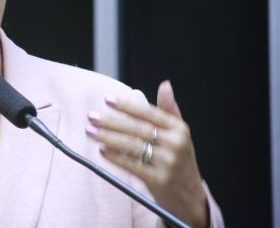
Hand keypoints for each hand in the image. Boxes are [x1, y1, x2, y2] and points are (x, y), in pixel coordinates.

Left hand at [85, 80, 209, 227]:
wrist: (189, 195)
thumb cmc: (179, 158)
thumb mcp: (180, 133)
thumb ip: (169, 109)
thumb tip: (165, 84)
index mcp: (178, 129)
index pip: (149, 113)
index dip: (127, 105)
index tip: (107, 100)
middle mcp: (175, 144)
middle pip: (137, 129)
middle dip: (111, 122)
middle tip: (92, 116)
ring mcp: (167, 163)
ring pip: (131, 146)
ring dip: (107, 137)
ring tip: (90, 131)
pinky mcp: (158, 180)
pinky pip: (132, 165)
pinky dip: (115, 157)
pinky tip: (102, 150)